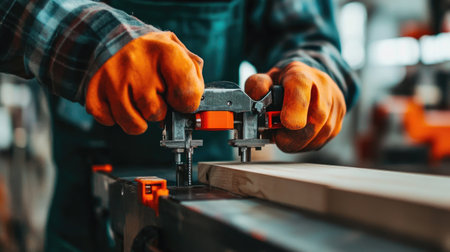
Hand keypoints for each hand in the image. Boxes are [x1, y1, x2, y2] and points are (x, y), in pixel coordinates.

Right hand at [86, 32, 203, 134]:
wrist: (109, 34)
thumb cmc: (150, 50)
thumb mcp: (177, 50)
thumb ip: (192, 73)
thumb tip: (194, 101)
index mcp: (165, 51)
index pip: (186, 93)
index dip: (187, 103)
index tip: (181, 101)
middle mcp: (137, 63)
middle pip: (157, 112)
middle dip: (160, 110)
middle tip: (155, 94)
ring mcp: (113, 77)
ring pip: (133, 123)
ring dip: (139, 119)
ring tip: (139, 101)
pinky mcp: (94, 89)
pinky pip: (109, 120)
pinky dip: (116, 118)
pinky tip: (120, 101)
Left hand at [245, 61, 345, 151]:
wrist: (308, 82)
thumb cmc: (285, 84)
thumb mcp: (267, 79)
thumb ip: (257, 86)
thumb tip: (256, 100)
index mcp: (301, 74)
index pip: (301, 87)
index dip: (295, 108)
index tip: (286, 123)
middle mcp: (323, 87)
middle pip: (315, 118)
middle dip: (292, 136)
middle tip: (277, 136)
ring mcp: (335, 105)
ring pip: (319, 135)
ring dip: (297, 143)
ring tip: (285, 135)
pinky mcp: (338, 122)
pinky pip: (322, 142)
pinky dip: (305, 145)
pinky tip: (297, 137)